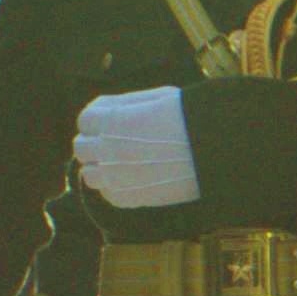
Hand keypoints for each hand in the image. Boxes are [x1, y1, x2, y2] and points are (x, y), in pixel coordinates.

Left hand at [71, 85, 198, 208]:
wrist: (215, 150)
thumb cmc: (189, 117)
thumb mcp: (155, 97)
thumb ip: (123, 104)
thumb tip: (104, 111)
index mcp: (112, 120)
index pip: (85, 120)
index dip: (98, 120)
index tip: (111, 122)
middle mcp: (107, 148)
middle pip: (81, 147)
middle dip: (95, 143)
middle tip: (115, 143)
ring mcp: (115, 176)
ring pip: (88, 175)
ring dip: (101, 167)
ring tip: (123, 163)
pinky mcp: (128, 198)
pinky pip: (107, 194)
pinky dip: (115, 186)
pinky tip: (134, 178)